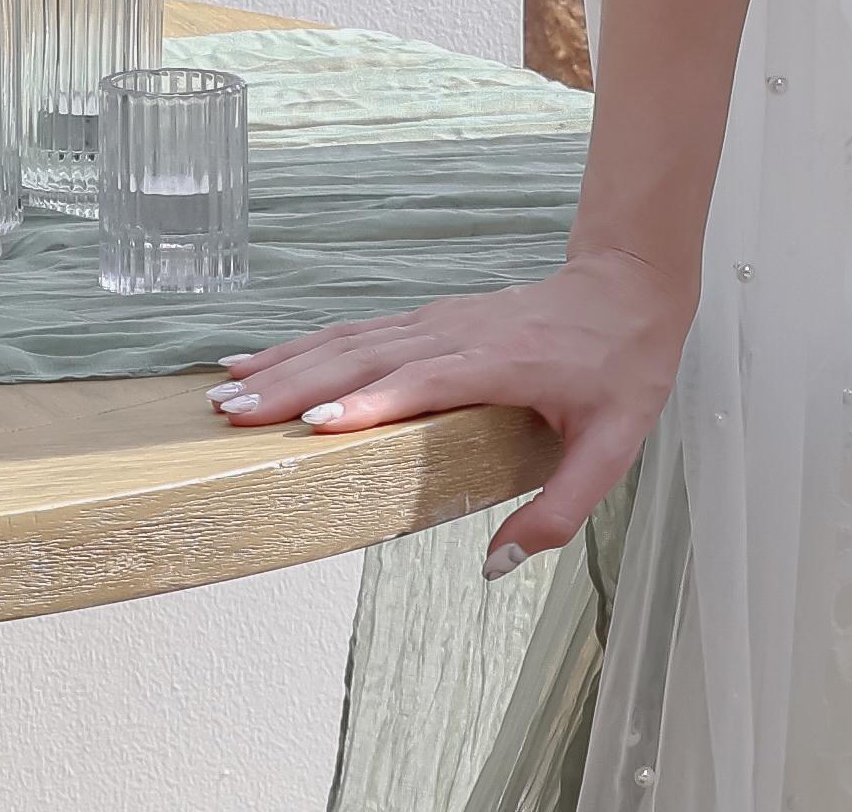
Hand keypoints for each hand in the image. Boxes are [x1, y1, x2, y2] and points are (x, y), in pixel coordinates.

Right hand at [207, 248, 685, 574]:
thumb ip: (560, 509)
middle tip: (232, 415)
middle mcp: (458, 333)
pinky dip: (304, 346)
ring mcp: (438, 321)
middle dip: (295, 386)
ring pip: (350, 341)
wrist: (628, 286)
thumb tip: (497, 565)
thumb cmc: (621, 364)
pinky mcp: (428, 320)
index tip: (313, 426)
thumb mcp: (613, 447)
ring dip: (284, 365)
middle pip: (365, 357)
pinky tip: (261, 359)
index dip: (370, 403)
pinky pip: (357, 333)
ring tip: (224, 392)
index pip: (424, 381)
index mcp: (500, 361)